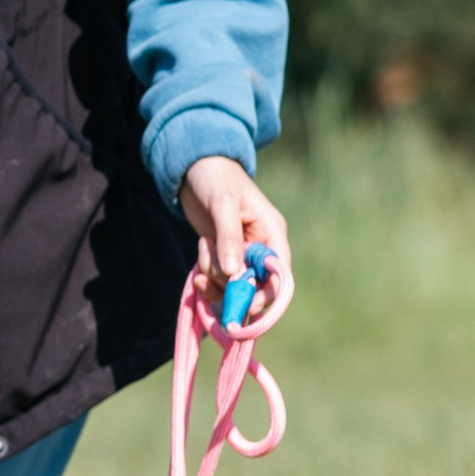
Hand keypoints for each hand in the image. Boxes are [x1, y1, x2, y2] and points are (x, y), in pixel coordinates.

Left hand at [178, 156, 291, 304]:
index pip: (279, 272)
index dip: (267, 293)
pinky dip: (207, 282)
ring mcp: (241, 255)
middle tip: (208, 279)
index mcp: (272, 233)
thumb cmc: (216, 178)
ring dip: (214, 278)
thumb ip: (229, 237)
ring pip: (233, 286)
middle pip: (256, 286)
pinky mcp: (223, 258)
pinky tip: (196, 273)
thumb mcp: (223, 204)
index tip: (248, 306)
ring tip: (203, 246)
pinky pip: (218, 283)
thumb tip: (234, 273)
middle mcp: (260, 248)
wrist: (195, 169)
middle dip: (232, 288)